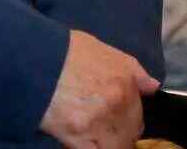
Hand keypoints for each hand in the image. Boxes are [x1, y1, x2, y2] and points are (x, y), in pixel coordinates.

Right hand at [40, 29, 159, 147]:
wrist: (32, 60)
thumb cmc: (63, 50)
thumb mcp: (99, 48)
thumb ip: (130, 68)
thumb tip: (153, 86)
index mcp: (124, 78)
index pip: (138, 108)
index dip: (126, 112)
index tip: (115, 112)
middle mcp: (118, 101)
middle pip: (131, 129)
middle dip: (120, 129)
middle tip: (101, 122)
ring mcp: (101, 122)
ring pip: (118, 145)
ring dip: (109, 142)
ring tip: (91, 132)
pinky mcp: (80, 139)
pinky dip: (92, 147)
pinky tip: (81, 140)